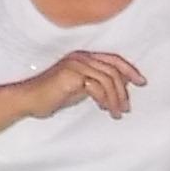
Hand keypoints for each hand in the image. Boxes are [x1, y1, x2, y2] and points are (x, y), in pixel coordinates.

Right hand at [19, 51, 144, 119]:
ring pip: (108, 79)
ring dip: (115, 98)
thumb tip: (121, 87)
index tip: (142, 82)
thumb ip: (99, 84)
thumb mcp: (82, 88)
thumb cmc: (53, 96)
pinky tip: (104, 109)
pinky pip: (96, 86)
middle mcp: (81, 57)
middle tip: (127, 108)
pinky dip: (104, 99)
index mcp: (84, 57)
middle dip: (124, 91)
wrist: (28, 100)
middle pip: (113, 70)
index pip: (114, 59)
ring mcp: (75, 64)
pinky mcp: (70, 75)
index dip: (130, 70)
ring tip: (117, 113)